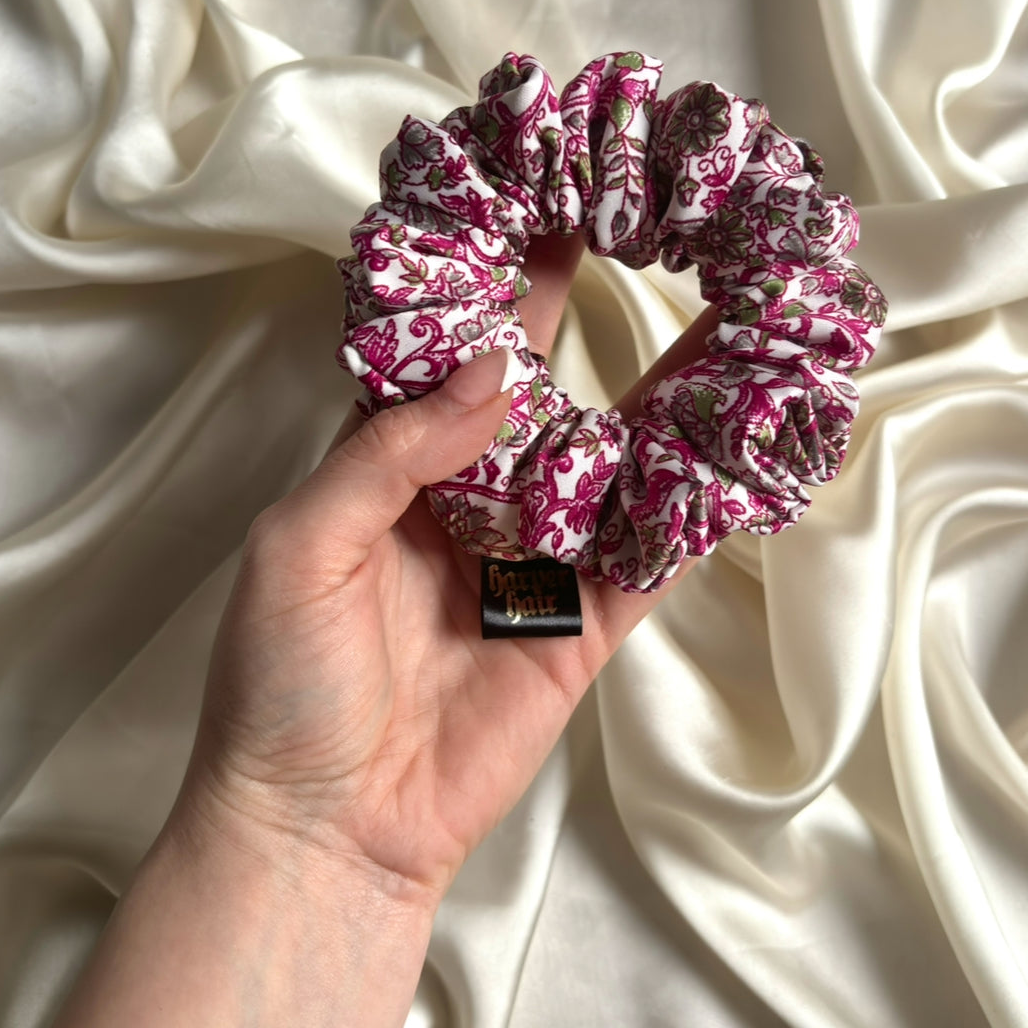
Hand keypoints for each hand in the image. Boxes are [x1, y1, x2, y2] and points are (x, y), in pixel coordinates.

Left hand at [177, 236, 718, 911]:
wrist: (322, 829)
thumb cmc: (280, 683)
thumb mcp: (305, 541)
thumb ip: (394, 447)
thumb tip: (499, 369)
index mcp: (391, 462)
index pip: (455, 348)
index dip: (499, 277)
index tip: (551, 198)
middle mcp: (472, 497)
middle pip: (551, 387)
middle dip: (598, 308)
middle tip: (657, 229)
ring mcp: (534, 558)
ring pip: (620, 460)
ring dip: (677, 396)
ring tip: (738, 317)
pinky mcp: (582, 625)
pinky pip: (654, 555)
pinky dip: (701, 505)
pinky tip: (748, 445)